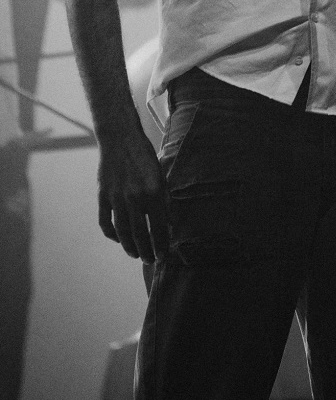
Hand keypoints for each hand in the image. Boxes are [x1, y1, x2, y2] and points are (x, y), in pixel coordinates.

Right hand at [97, 126, 168, 262]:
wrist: (120, 139)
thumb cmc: (144, 156)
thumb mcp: (161, 175)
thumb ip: (164, 199)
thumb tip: (168, 224)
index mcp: (153, 191)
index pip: (158, 227)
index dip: (161, 244)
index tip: (163, 256)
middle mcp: (135, 197)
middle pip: (140, 234)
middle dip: (147, 251)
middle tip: (151, 261)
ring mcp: (116, 198)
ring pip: (122, 232)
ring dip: (130, 247)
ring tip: (136, 255)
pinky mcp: (103, 196)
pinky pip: (105, 222)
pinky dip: (111, 234)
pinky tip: (119, 239)